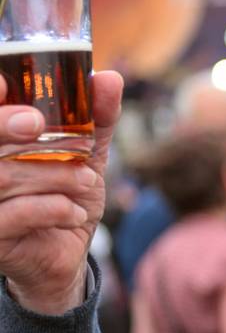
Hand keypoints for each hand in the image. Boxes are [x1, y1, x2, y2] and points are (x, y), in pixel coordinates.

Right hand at [0, 71, 122, 313]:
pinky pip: (16, 214)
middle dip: (7, 125)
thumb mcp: (85, 154)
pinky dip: (55, 208)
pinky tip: (75, 212)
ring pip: (4, 176)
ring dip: (55, 175)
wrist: (68, 254)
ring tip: (86, 181)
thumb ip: (95, 118)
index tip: (4, 82)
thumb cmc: (66, 194)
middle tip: (39, 124)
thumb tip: (109, 79)